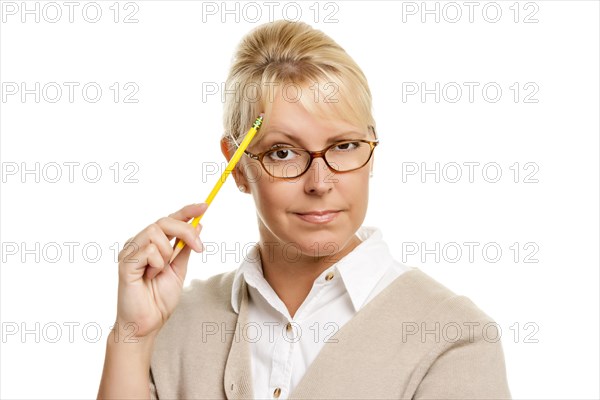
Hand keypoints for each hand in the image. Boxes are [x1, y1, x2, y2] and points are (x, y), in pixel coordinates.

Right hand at [114, 203, 207, 338]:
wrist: (147, 323)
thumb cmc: (159, 299)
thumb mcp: (179, 269)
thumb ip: (185, 248)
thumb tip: (199, 225)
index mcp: (151, 244)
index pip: (169, 220)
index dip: (187, 211)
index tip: (204, 206)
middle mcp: (138, 243)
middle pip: (163, 221)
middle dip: (186, 230)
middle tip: (199, 248)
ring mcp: (129, 252)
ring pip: (155, 232)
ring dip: (167, 252)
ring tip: (161, 271)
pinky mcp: (125, 263)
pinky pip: (148, 249)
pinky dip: (157, 263)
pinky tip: (151, 276)